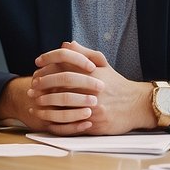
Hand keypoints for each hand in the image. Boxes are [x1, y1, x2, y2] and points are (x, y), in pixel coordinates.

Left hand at [26, 41, 152, 134]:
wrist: (138, 106)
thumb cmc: (117, 85)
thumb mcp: (103, 65)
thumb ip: (84, 54)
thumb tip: (65, 44)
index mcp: (93, 74)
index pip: (65, 66)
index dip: (48, 66)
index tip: (36, 67)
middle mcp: (93, 89)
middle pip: (62, 85)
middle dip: (43, 85)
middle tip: (32, 87)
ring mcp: (94, 108)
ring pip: (64, 106)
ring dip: (46, 104)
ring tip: (35, 102)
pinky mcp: (95, 124)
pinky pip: (71, 124)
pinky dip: (56, 122)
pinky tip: (46, 119)